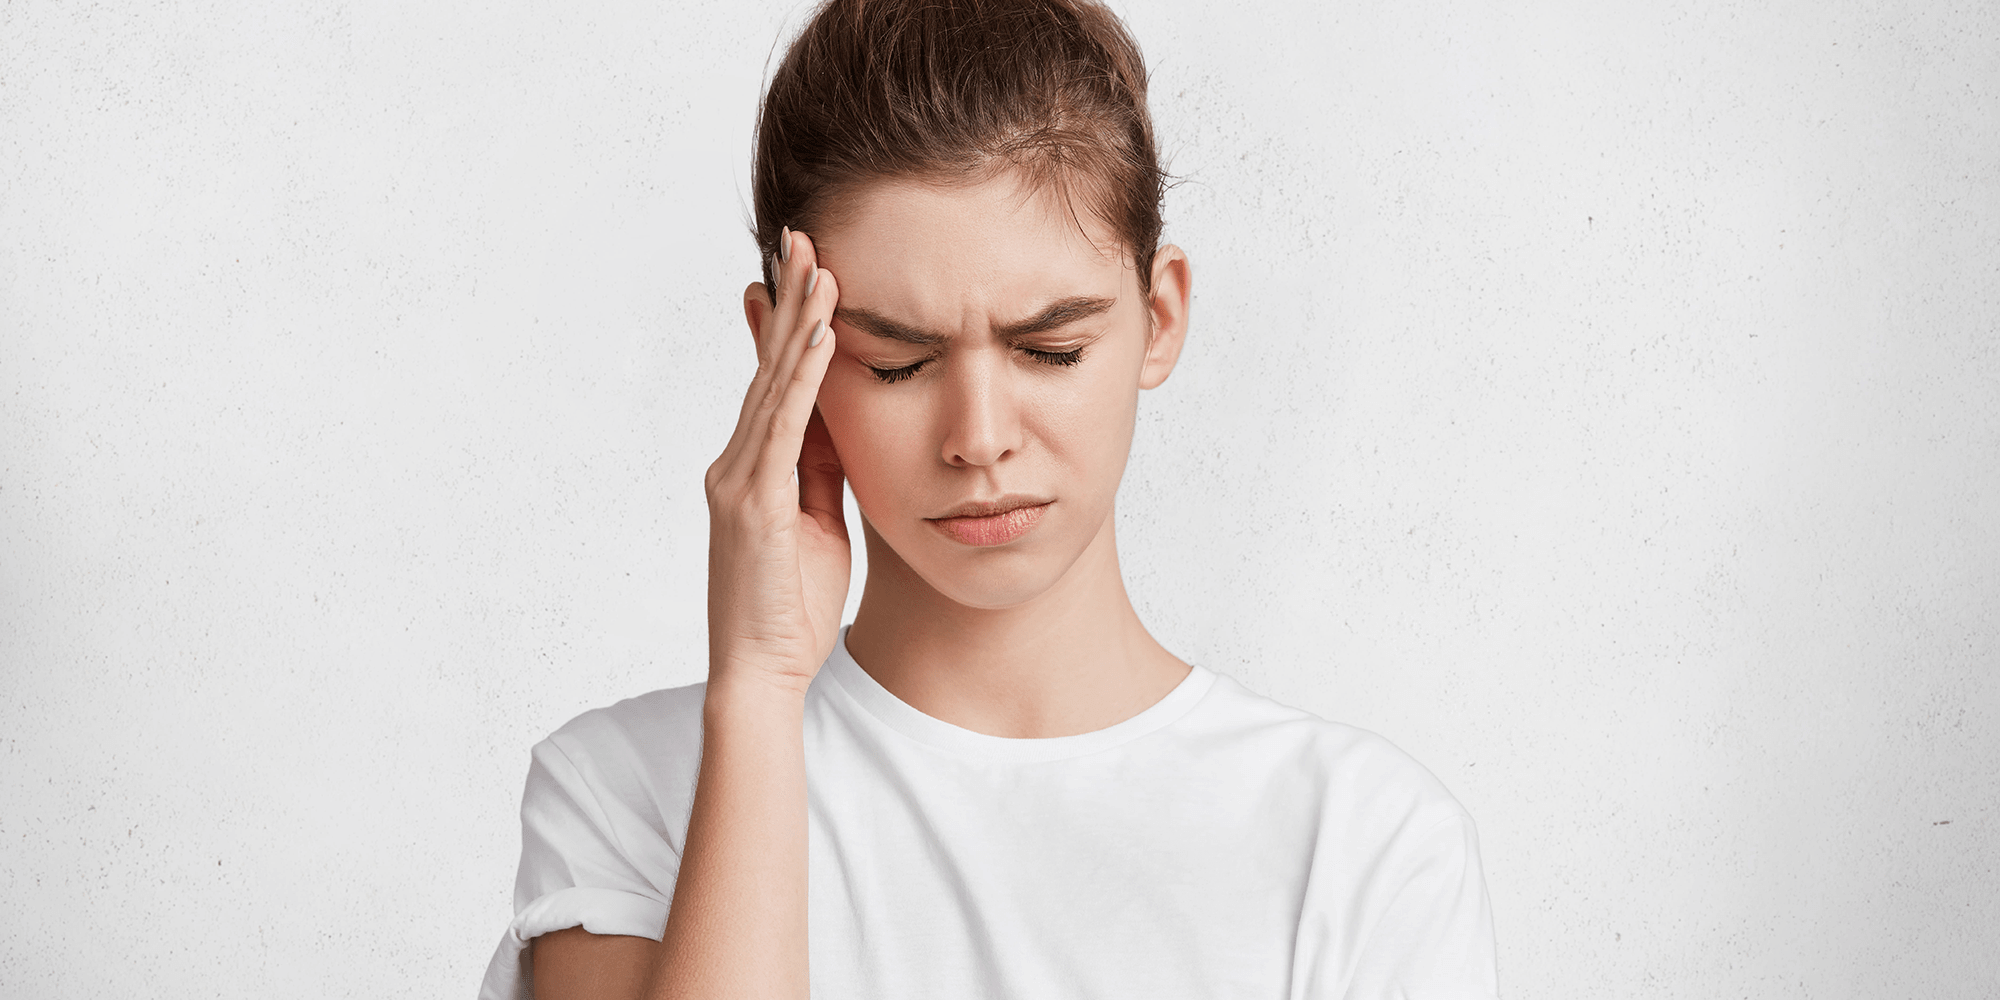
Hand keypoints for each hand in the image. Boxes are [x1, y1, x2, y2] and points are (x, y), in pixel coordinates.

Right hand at [704, 228, 846, 698]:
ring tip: (815, 265)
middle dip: (787, 301)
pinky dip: (802, 379)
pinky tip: (819, 337)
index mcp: (751, 470)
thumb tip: (838, 423)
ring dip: (797, 322)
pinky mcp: (755, 504)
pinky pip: (784, 428)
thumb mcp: (818, 523)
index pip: (771, 384)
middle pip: (766, 368)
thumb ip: (820, 472)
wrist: (761, 672)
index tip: (796, 272)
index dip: (783, 325)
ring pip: (773, 386)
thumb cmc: (790, 607)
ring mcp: (739, 482)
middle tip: (801, 238)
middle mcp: (735, 466)